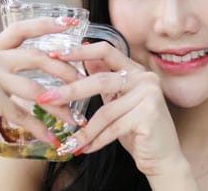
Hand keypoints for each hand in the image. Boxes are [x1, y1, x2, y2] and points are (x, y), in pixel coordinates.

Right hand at [0, 17, 81, 158]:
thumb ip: (10, 67)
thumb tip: (50, 62)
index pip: (21, 28)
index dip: (47, 23)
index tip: (72, 22)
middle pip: (37, 57)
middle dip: (65, 70)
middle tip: (84, 82)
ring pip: (36, 90)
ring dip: (59, 106)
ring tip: (75, 118)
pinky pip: (23, 113)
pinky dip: (40, 128)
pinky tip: (51, 137)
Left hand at [39, 42, 188, 177]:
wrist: (163, 156)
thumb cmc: (138, 129)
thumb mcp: (118, 101)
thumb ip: (104, 79)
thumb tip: (84, 57)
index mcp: (137, 70)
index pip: (107, 50)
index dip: (80, 51)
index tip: (55, 53)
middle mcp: (146, 78)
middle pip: (101, 80)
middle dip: (70, 91)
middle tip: (44, 98)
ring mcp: (150, 95)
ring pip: (106, 111)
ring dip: (84, 130)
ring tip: (68, 142)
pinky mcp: (149, 114)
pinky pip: (113, 128)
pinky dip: (96, 141)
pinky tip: (85, 149)